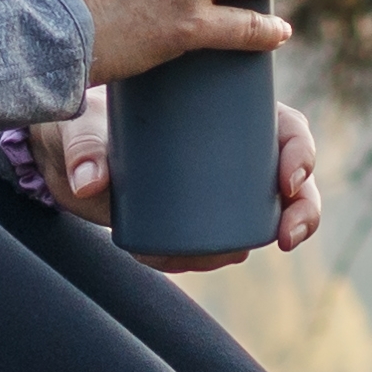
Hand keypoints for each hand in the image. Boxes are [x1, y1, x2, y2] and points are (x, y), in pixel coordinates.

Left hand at [38, 98, 324, 273]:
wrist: (67, 150)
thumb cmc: (89, 120)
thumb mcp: (88, 126)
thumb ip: (85, 149)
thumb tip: (91, 181)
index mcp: (228, 111)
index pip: (285, 129)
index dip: (300, 153)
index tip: (288, 180)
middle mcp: (232, 149)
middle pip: (291, 179)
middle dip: (304, 209)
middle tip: (287, 235)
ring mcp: (216, 187)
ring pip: (264, 214)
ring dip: (267, 238)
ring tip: (228, 252)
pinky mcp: (193, 216)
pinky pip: (219, 240)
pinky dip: (211, 254)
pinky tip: (198, 259)